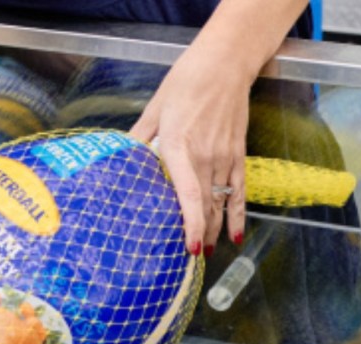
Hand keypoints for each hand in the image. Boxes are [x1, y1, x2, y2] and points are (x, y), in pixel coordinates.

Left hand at [129, 43, 249, 255]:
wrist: (223, 66)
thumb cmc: (184, 85)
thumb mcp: (153, 110)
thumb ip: (138, 138)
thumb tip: (120, 158)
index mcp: (180, 147)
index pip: (189, 194)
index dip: (190, 223)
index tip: (188, 247)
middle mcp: (206, 157)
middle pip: (205, 206)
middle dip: (198, 235)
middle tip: (187, 261)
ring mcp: (225, 157)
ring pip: (221, 203)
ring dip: (213, 229)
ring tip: (205, 252)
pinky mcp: (238, 155)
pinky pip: (240, 191)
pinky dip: (238, 215)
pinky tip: (235, 235)